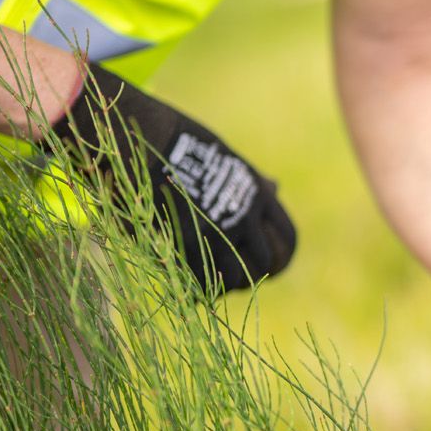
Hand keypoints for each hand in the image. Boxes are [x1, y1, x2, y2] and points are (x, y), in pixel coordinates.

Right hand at [51, 64, 295, 292]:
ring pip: (233, 278)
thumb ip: (251, 181)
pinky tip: (188, 286)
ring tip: (207, 282)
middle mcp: (244, 216)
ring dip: (222, 284)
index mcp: (257, 194)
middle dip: (251, 274)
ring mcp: (217, 233)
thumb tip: (276, 186)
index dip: (281, 255)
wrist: (143, 141)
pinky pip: (199, 282)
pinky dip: (196, 288)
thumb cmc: (180, 145)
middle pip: (264, 264)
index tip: (269, 263)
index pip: (288, 238)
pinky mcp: (185, 246)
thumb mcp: (227, 158)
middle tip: (234, 278)